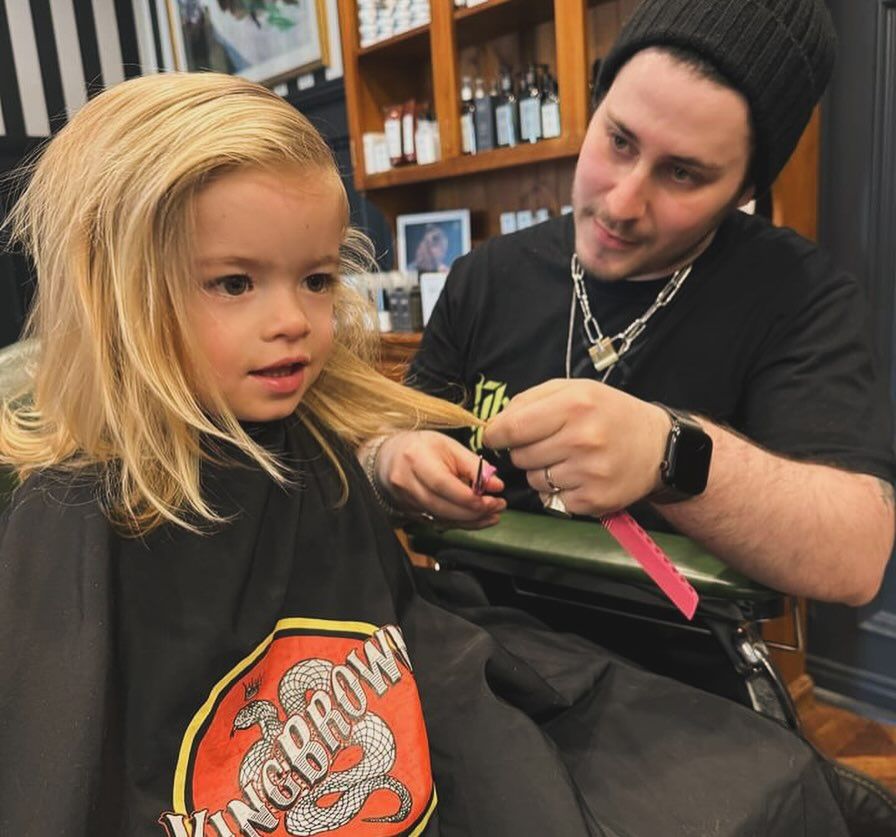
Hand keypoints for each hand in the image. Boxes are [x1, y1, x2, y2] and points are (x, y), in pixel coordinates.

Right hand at [376, 431, 505, 527]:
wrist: (390, 457)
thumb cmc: (421, 448)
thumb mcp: (449, 446)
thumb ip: (474, 465)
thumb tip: (496, 485)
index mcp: (416, 460)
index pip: (443, 485)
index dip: (469, 497)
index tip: (492, 499)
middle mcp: (407, 483)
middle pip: (442, 507)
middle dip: (474, 512)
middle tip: (498, 507)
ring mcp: (407, 502)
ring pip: (441, 519)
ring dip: (471, 520)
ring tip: (493, 515)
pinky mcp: (411, 514)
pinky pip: (438, 523)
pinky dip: (460, 523)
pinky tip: (477, 519)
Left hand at [482, 379, 669, 516]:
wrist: (657, 446)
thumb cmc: (609, 414)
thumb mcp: (574, 390)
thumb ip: (529, 401)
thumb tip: (494, 425)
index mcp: (574, 405)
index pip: (512, 427)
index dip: (495, 435)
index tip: (494, 437)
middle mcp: (582, 439)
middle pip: (520, 456)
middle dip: (526, 451)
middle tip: (550, 443)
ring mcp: (590, 472)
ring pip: (534, 480)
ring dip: (543, 471)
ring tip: (569, 458)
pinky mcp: (594, 500)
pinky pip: (552, 499)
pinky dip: (559, 490)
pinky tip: (580, 476)